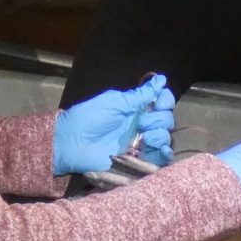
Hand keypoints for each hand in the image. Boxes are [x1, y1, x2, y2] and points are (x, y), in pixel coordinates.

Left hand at [53, 76, 174, 174]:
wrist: (73, 143)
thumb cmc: (89, 118)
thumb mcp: (114, 102)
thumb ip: (139, 95)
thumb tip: (162, 79)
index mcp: (136, 108)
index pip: (162, 102)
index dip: (165, 101)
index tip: (159, 102)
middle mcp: (142, 125)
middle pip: (166, 119)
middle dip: (159, 119)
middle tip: (142, 123)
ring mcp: (141, 143)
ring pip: (166, 137)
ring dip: (160, 135)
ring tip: (145, 137)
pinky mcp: (139, 161)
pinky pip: (161, 159)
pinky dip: (165, 153)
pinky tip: (161, 150)